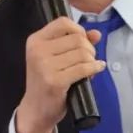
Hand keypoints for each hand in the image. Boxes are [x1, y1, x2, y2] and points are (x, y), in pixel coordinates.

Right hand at [16, 17, 104, 132]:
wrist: (36, 109)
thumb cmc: (47, 81)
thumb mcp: (55, 58)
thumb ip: (74, 43)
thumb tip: (96, 34)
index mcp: (35, 40)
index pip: (63, 22)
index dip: (79, 30)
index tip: (83, 42)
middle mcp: (38, 50)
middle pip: (77, 38)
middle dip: (89, 48)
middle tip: (88, 59)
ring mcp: (45, 66)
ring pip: (83, 53)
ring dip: (92, 60)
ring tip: (89, 67)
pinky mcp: (55, 81)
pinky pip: (84, 68)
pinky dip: (95, 68)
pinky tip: (97, 69)